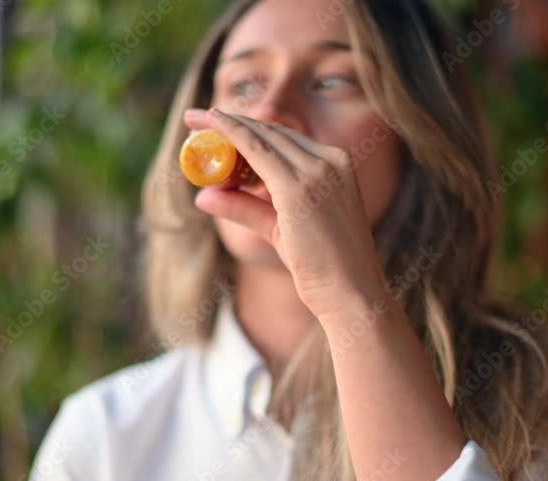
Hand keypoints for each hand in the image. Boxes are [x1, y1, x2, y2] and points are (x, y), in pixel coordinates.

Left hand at [183, 107, 388, 320]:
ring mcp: (319, 171)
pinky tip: (211, 127)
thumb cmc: (322, 267)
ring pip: (263, 136)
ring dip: (226, 126)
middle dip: (231, 121)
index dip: (248, 127)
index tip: (216, 122)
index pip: (285, 138)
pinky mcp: (300, 188)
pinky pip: (257, 151)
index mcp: (337, 165)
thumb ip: (245, 207)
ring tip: (195, 124)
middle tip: (195, 119)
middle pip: (272, 131)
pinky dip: (231, 135)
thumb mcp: (279, 228)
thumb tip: (203, 196)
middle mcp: (331, 160)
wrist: (352, 293)